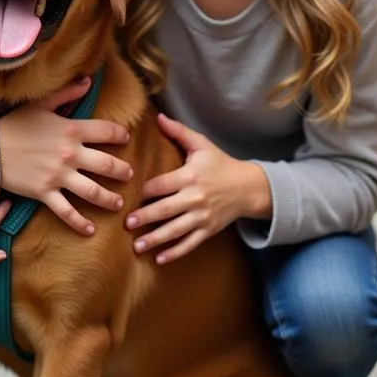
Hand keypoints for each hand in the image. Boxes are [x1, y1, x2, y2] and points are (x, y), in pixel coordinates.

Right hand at [0, 77, 131, 235]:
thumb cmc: (14, 124)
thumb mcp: (40, 104)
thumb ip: (66, 93)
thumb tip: (87, 82)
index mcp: (70, 130)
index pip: (106, 132)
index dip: (120, 135)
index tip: (125, 139)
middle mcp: (69, 154)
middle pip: (107, 165)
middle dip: (123, 171)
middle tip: (130, 175)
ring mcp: (58, 176)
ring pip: (93, 191)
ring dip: (110, 199)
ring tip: (119, 203)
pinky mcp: (44, 193)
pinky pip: (67, 211)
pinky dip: (80, 223)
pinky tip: (90, 230)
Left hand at [125, 115, 270, 262]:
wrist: (250, 187)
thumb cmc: (221, 163)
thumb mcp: (202, 145)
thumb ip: (179, 132)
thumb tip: (159, 117)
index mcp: (190, 176)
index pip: (161, 184)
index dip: (144, 191)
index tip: (126, 196)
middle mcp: (195, 198)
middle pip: (165, 209)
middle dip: (145, 217)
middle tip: (127, 224)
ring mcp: (202, 216)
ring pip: (175, 230)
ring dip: (156, 239)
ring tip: (137, 246)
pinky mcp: (209, 230)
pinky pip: (190, 243)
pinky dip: (175, 252)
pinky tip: (159, 259)